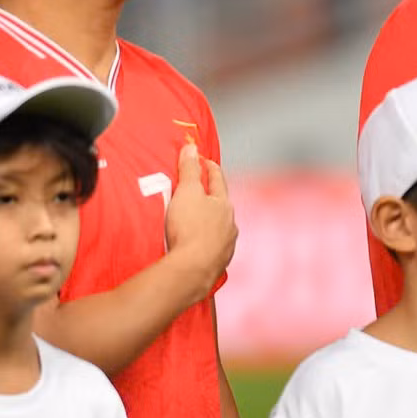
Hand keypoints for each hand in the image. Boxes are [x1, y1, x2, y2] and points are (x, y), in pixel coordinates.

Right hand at [166, 141, 237, 295]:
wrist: (193, 269)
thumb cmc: (189, 228)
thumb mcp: (186, 192)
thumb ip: (189, 170)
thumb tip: (191, 148)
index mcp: (224, 204)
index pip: (217, 180)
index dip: (210, 168)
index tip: (205, 160)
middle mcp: (230, 223)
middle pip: (221, 204)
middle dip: (211, 196)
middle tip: (199, 191)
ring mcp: (227, 244)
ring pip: (220, 227)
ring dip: (210, 221)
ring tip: (197, 220)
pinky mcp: (218, 262)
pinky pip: (213, 246)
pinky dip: (206, 242)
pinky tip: (198, 245)